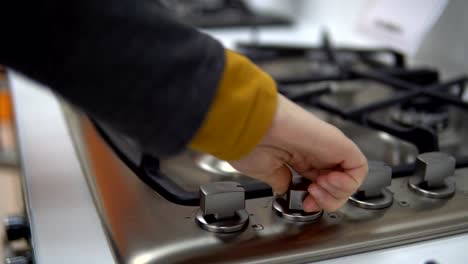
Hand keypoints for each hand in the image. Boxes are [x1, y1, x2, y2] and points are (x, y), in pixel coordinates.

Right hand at [228, 94, 367, 211]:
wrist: (250, 125)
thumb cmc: (249, 141)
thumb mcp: (264, 171)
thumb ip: (280, 181)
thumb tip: (286, 189)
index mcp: (298, 157)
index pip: (320, 184)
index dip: (317, 200)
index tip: (304, 204)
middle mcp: (315, 152)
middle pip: (338, 184)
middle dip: (327, 200)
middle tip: (311, 198)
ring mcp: (328, 147)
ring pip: (351, 178)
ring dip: (337, 193)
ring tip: (317, 188)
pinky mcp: (338, 143)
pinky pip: (358, 167)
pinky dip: (348, 182)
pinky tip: (327, 181)